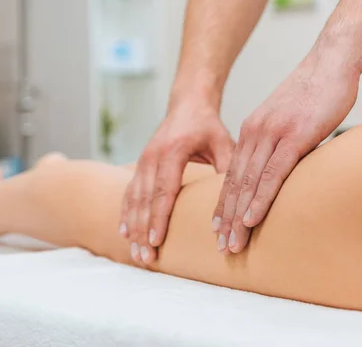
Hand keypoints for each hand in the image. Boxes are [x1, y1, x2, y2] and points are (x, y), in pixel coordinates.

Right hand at [121, 98, 233, 263]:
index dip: (159, 217)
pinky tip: (124, 232)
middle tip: (145, 258)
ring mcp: (143, 160)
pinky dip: (126, 214)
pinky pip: (129, 193)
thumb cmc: (208, 125)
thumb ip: (227, 169)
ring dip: (133, 228)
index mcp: (172, 151)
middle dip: (143, 231)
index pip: (164, 190)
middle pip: (144, 200)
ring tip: (135, 254)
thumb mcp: (223, 142)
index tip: (156, 241)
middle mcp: (152, 156)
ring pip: (133, 199)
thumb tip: (236, 201)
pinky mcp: (140, 165)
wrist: (188, 104)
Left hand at [212, 59, 358, 253]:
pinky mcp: (294, 136)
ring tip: (233, 243)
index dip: (224, 204)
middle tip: (220, 246)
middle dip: (226, 218)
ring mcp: (273, 134)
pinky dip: (260, 198)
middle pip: (235, 183)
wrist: (331, 62)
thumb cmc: (315, 93)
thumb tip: (284, 170)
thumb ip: (281, 145)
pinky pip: (273, 173)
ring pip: (249, 183)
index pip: (233, 174)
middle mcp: (255, 133)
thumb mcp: (289, 121)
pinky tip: (252, 218)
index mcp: (252, 130)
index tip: (218, 228)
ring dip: (238, 216)